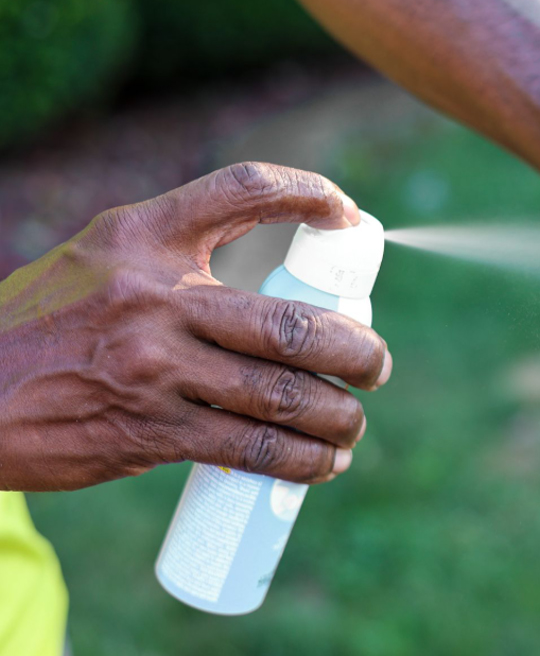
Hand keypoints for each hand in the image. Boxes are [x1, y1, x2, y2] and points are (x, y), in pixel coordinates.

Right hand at [0, 163, 391, 491]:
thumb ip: (173, 256)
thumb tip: (268, 278)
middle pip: (290, 323)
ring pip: (280, 395)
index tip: (348, 214)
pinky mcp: (148, 431)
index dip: (308, 193)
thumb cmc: (46, 324)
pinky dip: (299, 462)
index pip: (242, 190)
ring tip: (354, 423)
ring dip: (338, 416)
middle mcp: (155, 298)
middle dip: (355, 350)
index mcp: (143, 237)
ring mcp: (154, 368)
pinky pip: (247, 448)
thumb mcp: (100, 260)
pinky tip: (322, 464)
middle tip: (376, 365)